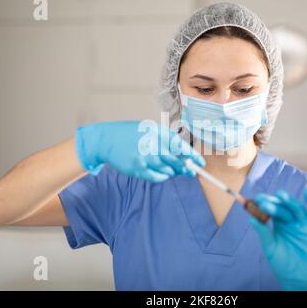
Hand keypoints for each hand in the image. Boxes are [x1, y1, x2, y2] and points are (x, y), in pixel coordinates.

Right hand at [75, 121, 204, 181]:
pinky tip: (163, 174)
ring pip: (167, 169)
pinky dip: (162, 177)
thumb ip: (164, 141)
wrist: (106, 140)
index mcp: (156, 132)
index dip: (192, 155)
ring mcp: (144, 157)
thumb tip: (182, 156)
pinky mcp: (137, 168)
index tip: (200, 162)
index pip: (179, 145)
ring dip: (173, 171)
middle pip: (175, 160)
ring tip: (173, 170)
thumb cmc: (130, 135)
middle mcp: (151, 144)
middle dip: (186, 167)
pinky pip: (156, 177)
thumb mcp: (148, 131)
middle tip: (191, 171)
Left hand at [250, 189, 306, 290]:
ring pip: (297, 209)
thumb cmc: (282, 264)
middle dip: (274, 203)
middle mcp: (292, 222)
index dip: (265, 203)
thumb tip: (251, 218)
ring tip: (280, 195)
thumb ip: (263, 233)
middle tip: (263, 200)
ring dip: (289, 201)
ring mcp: (305, 225)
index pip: (272, 210)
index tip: (256, 199)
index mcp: (280, 224)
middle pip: (283, 208)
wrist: (298, 280)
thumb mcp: (270, 248)